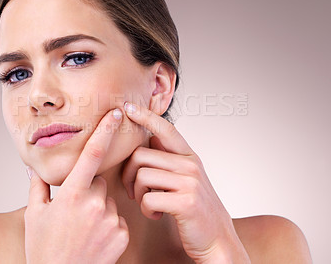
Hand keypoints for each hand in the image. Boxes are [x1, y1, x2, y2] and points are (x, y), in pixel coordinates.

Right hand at [24, 109, 128, 263]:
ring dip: (100, 207)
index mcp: (72, 195)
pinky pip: (119, 218)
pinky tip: (96, 238)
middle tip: (76, 211)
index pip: (92, 154)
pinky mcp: (122, 235)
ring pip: (109, 200)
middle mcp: (95, 204)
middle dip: (90, 189)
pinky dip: (109, 224)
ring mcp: (110, 220)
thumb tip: (33, 166)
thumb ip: (37, 186)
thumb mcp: (34, 215)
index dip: (104, 131)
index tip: (115, 114)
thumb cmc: (43, 249)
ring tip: (84, 228)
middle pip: (100, 181)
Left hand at [122, 102, 249, 262]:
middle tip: (134, 190)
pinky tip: (156, 214)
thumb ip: (171, 159)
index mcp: (190, 157)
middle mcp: (191, 165)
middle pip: (141, 155)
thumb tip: (149, 136)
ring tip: (149, 203)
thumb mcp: (188, 178)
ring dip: (138, 194)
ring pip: (142, 175)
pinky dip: (146, 209)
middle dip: (128, 174)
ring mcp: (190, 182)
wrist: (217, 239)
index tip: (129, 107)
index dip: (146, 116)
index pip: (166, 129)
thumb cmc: (196, 208)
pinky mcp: (186, 201)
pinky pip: (148, 198)